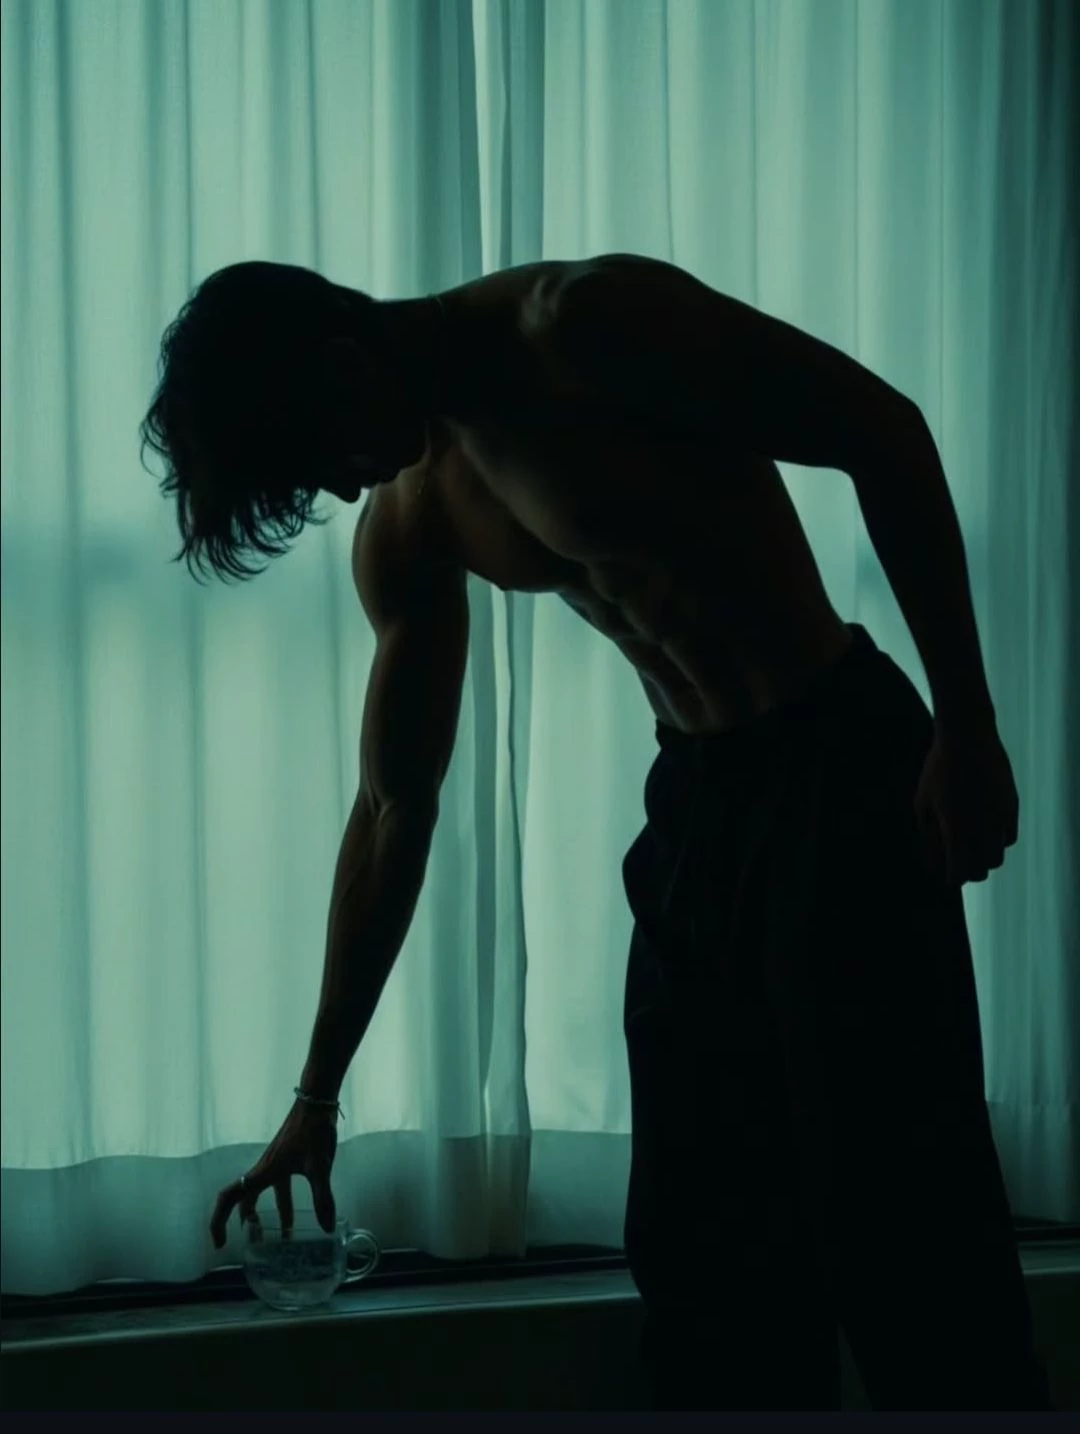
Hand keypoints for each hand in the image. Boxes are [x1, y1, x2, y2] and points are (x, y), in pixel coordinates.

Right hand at [209, 1098, 338, 1249]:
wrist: (316, 1100)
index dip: (219, 1221)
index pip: (229, 1198)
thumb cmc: (312, 1130)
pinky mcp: (287, 1156)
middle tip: (253, 1243)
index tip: (220, 1243)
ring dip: (271, 1213)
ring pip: (264, 1192)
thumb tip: (326, 1229)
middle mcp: (263, 1168)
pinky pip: (279, 1183)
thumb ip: (322, 1198)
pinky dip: (285, 1200)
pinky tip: (305, 1206)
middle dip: (244, 1221)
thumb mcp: (318, 1166)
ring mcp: (275, 1161)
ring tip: (286, 1234)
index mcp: (263, 1172)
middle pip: (243, 1198)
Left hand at [913, 722, 1019, 886]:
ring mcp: (999, 818)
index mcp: (955, 829)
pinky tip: (986, 833)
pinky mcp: (1011, 806)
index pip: (958, 872)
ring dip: (984, 859)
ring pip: (997, 858)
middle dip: (968, 873)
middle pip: (981, 871)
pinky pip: (1009, 838)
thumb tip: (931, 859)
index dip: (951, 880)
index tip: (945, 877)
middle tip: (957, 865)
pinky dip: (997, 842)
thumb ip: (927, 833)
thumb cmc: (938, 768)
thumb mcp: (923, 800)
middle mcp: (981, 828)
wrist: (968, 737)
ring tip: (971, 849)